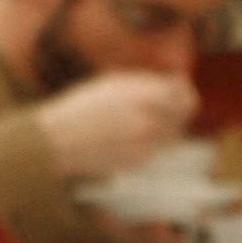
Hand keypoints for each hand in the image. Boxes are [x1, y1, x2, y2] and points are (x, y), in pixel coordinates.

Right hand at [39, 67, 195, 179]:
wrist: (57, 141)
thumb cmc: (81, 108)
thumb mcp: (113, 83)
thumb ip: (147, 82)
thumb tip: (176, 82)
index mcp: (144, 95)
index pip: (184, 94)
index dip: (184, 92)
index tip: (179, 92)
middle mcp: (150, 119)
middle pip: (182, 115)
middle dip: (174, 110)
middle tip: (160, 108)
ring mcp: (146, 142)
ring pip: (171, 134)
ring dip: (161, 127)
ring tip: (135, 123)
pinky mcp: (139, 161)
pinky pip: (154, 149)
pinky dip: (146, 143)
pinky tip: (123, 138)